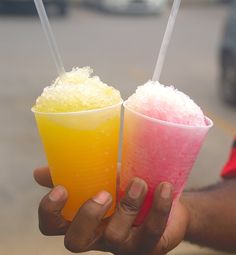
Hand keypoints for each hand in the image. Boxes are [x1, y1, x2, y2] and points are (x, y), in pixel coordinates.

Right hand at [34, 167, 188, 254]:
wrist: (161, 199)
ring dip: (128, 205)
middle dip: (87, 217)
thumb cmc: (125, 188)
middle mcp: (98, 237)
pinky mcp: (149, 246)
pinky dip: (158, 208)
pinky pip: (152, 232)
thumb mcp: (101, 178)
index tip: (62, 189)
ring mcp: (123, 246)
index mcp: (83, 219)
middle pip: (76, 243)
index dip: (49, 212)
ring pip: (118, 237)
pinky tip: (163, 187)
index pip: (52, 227)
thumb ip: (76, 175)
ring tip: (139, 182)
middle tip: (104, 194)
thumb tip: (39, 173)